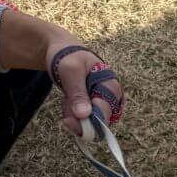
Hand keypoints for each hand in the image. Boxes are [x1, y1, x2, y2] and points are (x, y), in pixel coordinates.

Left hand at [0, 11, 125, 135]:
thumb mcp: (71, 71)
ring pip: (91, 124)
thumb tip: (84, 115)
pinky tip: (68, 100)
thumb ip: (77, 93)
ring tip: (66, 97)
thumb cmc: (69, 57)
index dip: (88, 122)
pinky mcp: (96, 109)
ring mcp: (105, 104)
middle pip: (100, 124)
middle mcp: (113, 98)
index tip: (67, 122)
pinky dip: (73, 114)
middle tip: (64, 107)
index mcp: (111, 87)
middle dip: (78, 119)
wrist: (63, 52)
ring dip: (74, 115)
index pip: (105, 114)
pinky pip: (85, 121)